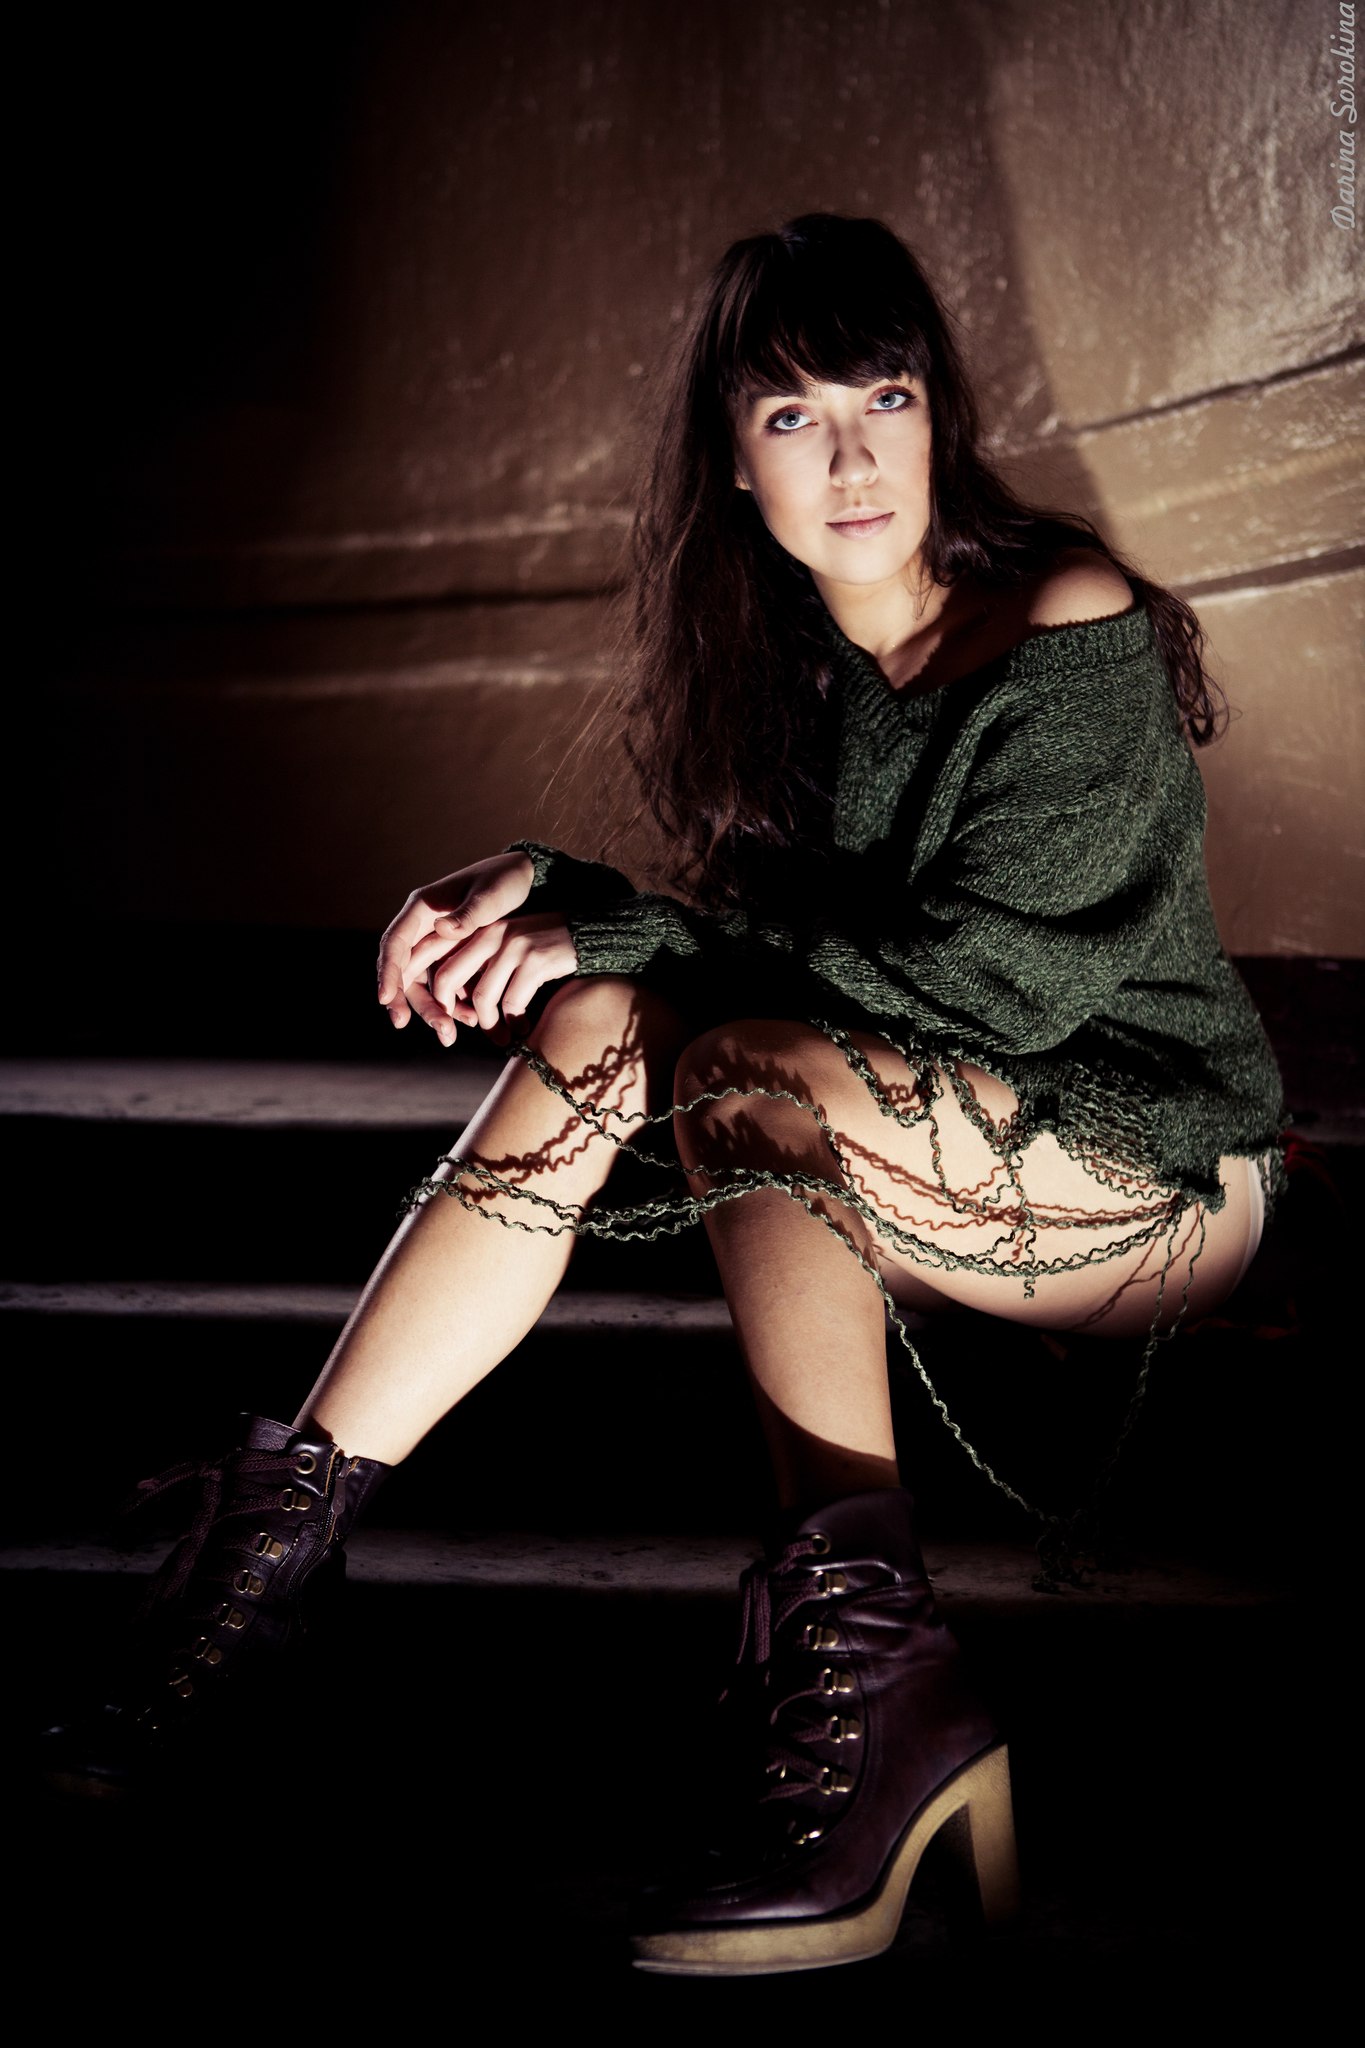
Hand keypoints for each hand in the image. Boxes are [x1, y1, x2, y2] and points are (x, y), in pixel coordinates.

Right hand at [376, 852, 577, 1044]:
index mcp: (422, 909)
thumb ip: (470, 913)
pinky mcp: (452, 958)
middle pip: (405, 972)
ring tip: (449, 1035)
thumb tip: (442, 930)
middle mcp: (422, 929)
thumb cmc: (505, 881)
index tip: (386, 999)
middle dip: (411, 1003)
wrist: (526, 881)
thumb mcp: (490, 895)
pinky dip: (454, 1004)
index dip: (388, 973)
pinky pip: (445, 987)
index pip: (394, 944)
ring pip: (423, 985)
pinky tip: (471, 1021)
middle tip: (429, 1027)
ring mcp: (436, 946)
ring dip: (434, 1010)